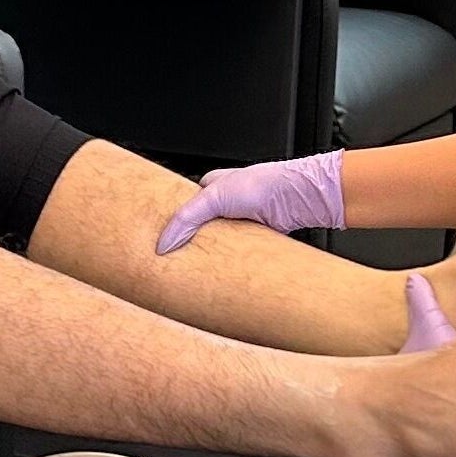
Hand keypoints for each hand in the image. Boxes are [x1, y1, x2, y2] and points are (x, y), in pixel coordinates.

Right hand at [156, 150, 344, 254]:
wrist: (298, 197)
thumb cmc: (263, 184)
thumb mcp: (214, 197)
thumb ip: (186, 219)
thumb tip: (164, 244)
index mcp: (209, 189)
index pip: (182, 210)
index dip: (170, 226)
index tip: (158, 244)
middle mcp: (223, 205)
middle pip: (198, 230)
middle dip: (188, 245)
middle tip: (173, 262)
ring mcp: (238, 224)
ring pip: (216, 244)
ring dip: (209, 256)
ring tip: (193, 271)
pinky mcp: (252, 240)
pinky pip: (234, 255)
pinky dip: (228, 263)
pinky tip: (219, 272)